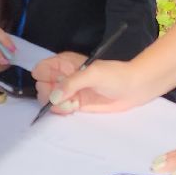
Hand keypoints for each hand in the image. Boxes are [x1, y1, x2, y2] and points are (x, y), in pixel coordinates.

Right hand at [42, 57, 161, 115]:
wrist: (134, 88)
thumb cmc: (115, 75)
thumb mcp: (93, 74)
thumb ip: (72, 83)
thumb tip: (54, 97)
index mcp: (65, 63)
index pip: (41, 69)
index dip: (43, 78)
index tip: (52, 84)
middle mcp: (64, 76)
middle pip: (42, 86)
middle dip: (49, 94)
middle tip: (64, 97)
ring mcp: (69, 91)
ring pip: (49, 99)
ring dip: (56, 105)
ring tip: (72, 104)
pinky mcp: (75, 104)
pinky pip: (60, 109)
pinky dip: (62, 111)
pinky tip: (73, 109)